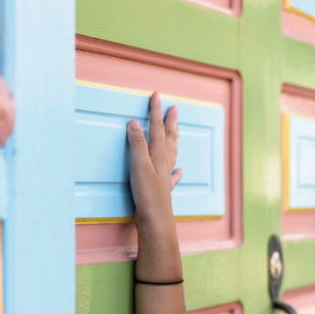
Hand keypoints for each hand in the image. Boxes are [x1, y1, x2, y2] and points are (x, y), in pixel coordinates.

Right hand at [126, 92, 181, 226]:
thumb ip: (137, 143)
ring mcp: (166, 175)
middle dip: (170, 122)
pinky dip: (176, 170)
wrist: (155, 218)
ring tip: (177, 131)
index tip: (156, 96)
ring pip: (172, 152)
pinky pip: (172, 175)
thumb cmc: (147, 193)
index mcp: (158, 154)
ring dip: (174, 139)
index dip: (156, 111)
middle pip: (169, 137)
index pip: (157, 127)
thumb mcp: (138, 165)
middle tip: (174, 109)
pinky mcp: (164, 188)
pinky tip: (179, 170)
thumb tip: (135, 123)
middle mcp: (165, 162)